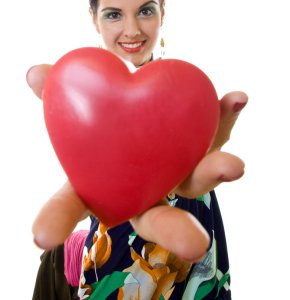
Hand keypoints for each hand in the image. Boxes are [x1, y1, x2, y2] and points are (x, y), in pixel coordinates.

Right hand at [27, 64, 246, 261]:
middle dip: (174, 230)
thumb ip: (58, 93)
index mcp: (105, 183)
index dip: (57, 219)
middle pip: (158, 216)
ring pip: (196, 180)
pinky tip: (235, 98)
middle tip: (195, 243)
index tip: (39, 236)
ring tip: (233, 165)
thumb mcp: (80, 107)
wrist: (141, 111)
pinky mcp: (202, 144)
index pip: (77, 205)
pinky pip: (216, 131)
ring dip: (214, 171)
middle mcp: (145, 188)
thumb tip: (34, 72)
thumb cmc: (107, 121)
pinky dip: (225, 116)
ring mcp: (177, 170)